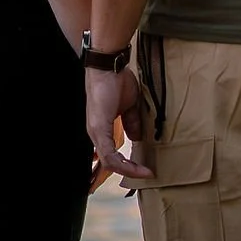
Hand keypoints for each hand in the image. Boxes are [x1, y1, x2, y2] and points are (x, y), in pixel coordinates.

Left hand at [85, 66, 152, 188]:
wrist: (109, 66)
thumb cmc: (117, 81)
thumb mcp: (129, 106)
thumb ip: (132, 122)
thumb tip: (137, 138)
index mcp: (102, 129)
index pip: (111, 155)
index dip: (128, 165)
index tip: (146, 169)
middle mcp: (95, 133)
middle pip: (109, 163)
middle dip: (129, 172)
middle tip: (146, 174)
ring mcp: (95, 132)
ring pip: (109, 162)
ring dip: (129, 170)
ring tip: (144, 173)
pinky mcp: (98, 129)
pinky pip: (109, 154)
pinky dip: (124, 164)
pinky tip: (137, 167)